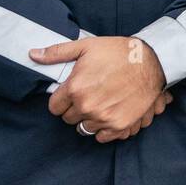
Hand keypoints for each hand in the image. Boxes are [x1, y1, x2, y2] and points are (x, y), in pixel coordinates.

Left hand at [32, 36, 166, 142]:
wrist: (152, 61)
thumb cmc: (118, 52)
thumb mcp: (87, 46)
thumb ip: (57, 52)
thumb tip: (33, 54)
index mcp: (75, 88)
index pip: (54, 107)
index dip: (62, 100)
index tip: (72, 94)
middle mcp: (87, 106)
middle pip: (68, 119)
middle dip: (75, 109)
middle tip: (89, 96)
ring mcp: (103, 118)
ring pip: (84, 129)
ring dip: (89, 119)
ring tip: (100, 104)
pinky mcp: (119, 125)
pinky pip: (101, 137)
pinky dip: (103, 129)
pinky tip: (109, 114)